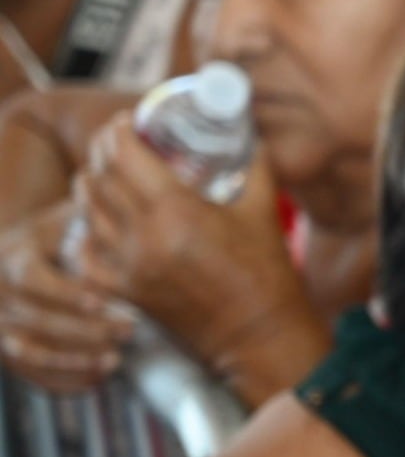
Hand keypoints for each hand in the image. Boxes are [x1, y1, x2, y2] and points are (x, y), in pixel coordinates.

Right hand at [0, 203, 132, 391]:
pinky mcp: (8, 350)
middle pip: (36, 319)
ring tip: (115, 360)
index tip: (101, 300)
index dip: (65, 293)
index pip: (33, 279)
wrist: (14, 259)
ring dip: (73, 360)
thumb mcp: (64, 220)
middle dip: (83, 329)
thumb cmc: (54, 236)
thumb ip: (88, 220)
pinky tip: (97, 378)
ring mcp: (0, 326)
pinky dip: (62, 380)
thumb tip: (116, 214)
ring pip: (30, 351)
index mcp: (13, 259)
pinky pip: (31, 373)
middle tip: (128, 330)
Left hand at [72, 117, 298, 373]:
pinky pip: (85, 252)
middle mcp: (144, 236)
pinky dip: (86, 229)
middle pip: (100, 178)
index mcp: (178, 212)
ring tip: (104, 173)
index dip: (117, 132)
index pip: (125, 156)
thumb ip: (256, 167)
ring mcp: (128, 266)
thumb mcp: (264, 212)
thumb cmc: (267, 274)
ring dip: (90, 185)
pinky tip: (99, 219)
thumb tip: (251, 135)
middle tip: (114, 140)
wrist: (258, 334)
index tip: (126, 122)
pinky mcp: (123, 290)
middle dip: (101, 151)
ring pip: (86, 211)